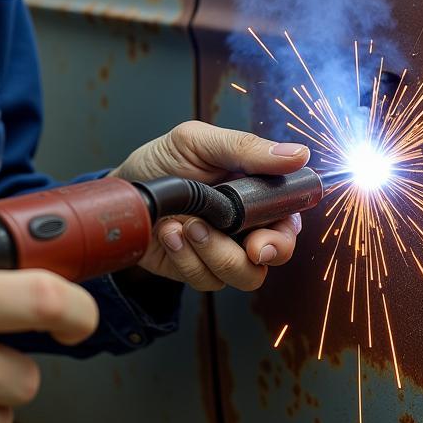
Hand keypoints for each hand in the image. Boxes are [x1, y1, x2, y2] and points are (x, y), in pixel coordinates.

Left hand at [112, 121, 308, 291]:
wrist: (123, 189)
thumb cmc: (164, 161)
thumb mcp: (200, 142)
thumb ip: (247, 148)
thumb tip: (298, 154)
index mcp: (257, 190)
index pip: (291, 217)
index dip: (287, 231)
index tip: (266, 235)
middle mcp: (246, 223)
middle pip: (277, 253)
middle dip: (263, 252)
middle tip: (246, 245)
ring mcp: (223, 249)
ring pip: (245, 275)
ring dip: (215, 252)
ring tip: (187, 225)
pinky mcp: (199, 269)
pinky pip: (207, 280)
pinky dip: (186, 259)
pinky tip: (170, 233)